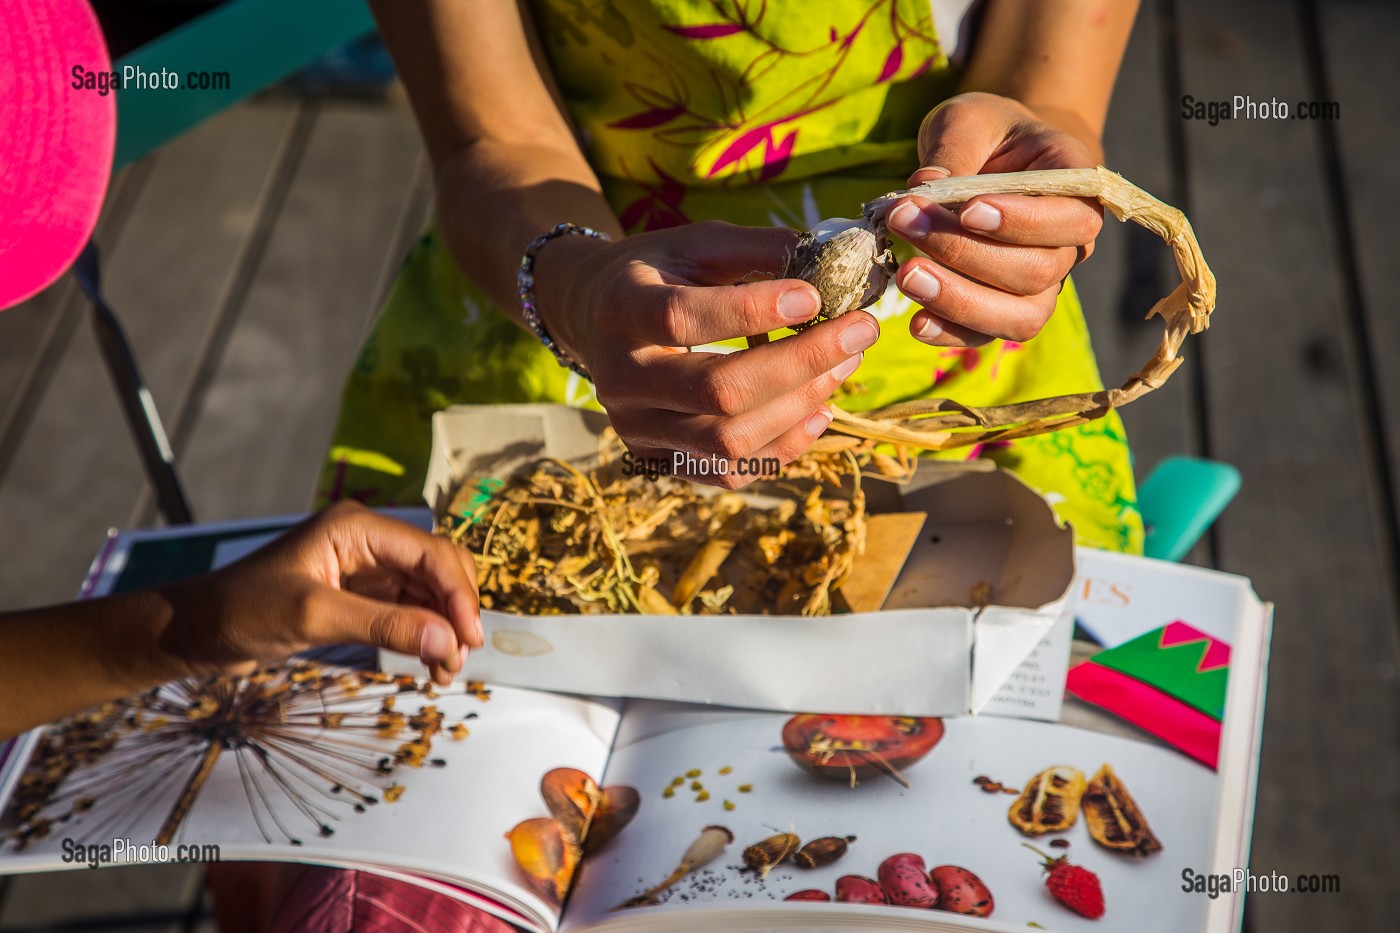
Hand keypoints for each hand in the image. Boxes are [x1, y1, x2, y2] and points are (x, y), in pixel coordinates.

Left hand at [157, 502, 481, 685]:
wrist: (194, 631)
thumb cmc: (239, 611)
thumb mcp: (312, 617)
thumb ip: (382, 626)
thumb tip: (445, 642)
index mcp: (357, 528)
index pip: (431, 553)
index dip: (459, 595)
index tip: (469, 639)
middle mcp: (368, 542)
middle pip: (439, 570)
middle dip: (455, 613)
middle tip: (457, 660)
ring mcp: (365, 569)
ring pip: (429, 594)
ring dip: (443, 630)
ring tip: (443, 673)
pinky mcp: (359, 597)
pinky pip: (408, 611)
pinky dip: (423, 637)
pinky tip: (427, 665)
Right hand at [533, 221, 879, 487]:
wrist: (596, 318)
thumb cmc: (658, 274)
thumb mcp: (696, 244)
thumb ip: (757, 249)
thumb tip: (832, 260)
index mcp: (622, 311)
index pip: (683, 319)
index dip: (753, 310)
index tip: (816, 294)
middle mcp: (621, 378)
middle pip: (717, 391)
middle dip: (802, 363)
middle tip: (859, 332)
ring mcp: (637, 428)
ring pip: (729, 442)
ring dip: (801, 406)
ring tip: (844, 366)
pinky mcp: (658, 459)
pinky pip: (730, 472)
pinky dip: (784, 446)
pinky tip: (818, 410)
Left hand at [884, 92, 1103, 346]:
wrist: (989, 157)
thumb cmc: (986, 133)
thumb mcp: (969, 119)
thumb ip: (955, 148)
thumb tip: (924, 186)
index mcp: (1075, 187)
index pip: (1068, 219)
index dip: (1022, 222)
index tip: (968, 210)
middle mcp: (1069, 244)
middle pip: (1038, 271)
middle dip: (967, 254)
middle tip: (906, 223)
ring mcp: (1041, 284)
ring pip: (1021, 316)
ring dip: (960, 301)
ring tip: (906, 276)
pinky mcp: (1004, 309)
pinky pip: (988, 336)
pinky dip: (952, 334)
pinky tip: (915, 323)